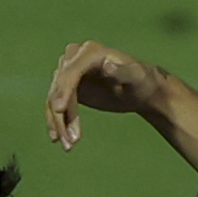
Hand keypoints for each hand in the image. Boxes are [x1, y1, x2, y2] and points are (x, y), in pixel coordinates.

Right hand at [46, 40, 166, 149]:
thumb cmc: (142, 81)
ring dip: (59, 123)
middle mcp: (75, 58)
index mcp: (90, 52)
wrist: (141, 90)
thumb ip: (123, 71)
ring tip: (68, 145)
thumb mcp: (136, 76)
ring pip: (55, 99)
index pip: (71, 72)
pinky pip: (57, 106)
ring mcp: (70, 73)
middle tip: (69, 138)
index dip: (64, 90)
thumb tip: (107, 66)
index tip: (59, 110)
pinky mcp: (69, 89)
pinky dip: (58, 123)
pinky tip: (60, 139)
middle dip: (61, 114)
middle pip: (59, 87)